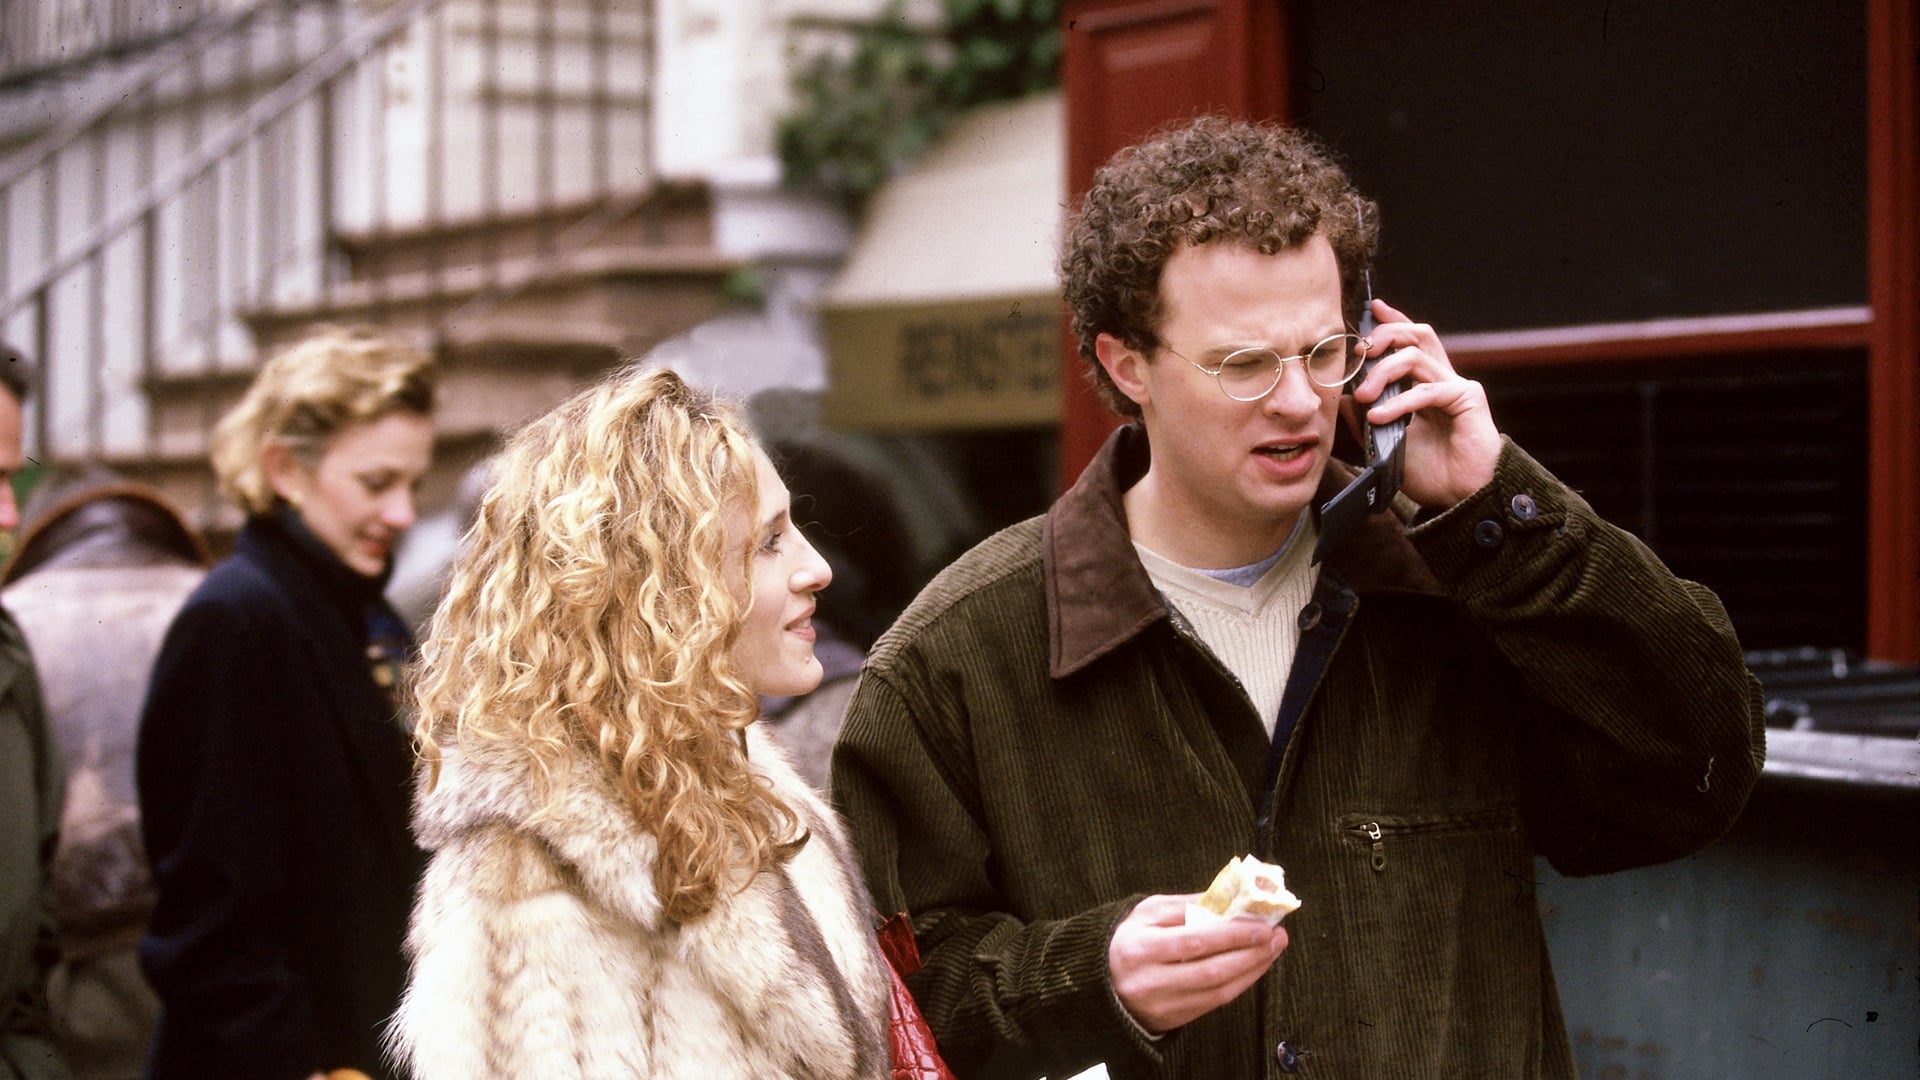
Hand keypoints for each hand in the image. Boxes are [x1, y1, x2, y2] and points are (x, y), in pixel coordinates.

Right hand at [1108, 894, 1286, 1033]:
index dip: (1232, 935)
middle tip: (1277, 937)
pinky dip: (1238, 985)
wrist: (1099, 983)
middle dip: (1251, 954)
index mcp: (1141, 948)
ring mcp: (1163, 1005)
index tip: (1262, 925)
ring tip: (1271, 951)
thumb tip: (1227, 899)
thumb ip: (1184, 905)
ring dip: (1251, 971)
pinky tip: (1252, 969)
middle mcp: (1152, 981)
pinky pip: (1213, 1004)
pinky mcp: (1173, 1020)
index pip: (1195, 942)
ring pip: (1217, 992)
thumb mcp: (1146, 913)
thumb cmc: (1127, 940)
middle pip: (1211, 971)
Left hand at [1353, 298, 1502, 508]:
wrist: (1461, 498)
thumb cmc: (1431, 473)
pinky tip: (1380, 417)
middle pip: (1417, 334)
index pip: (1411, 341)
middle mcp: (1443, 378)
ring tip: (1364, 397)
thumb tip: (1345, 399)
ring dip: (1383, 372)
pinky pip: (1427, 390)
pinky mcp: (1467, 399)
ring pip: (1416, 356)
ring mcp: (1456, 386)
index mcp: (1427, 384)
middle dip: (1385, 335)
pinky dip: (1400, 402)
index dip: (1394, 320)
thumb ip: (1366, 421)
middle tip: (1359, 353)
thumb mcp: (1387, 444)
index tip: (1373, 309)